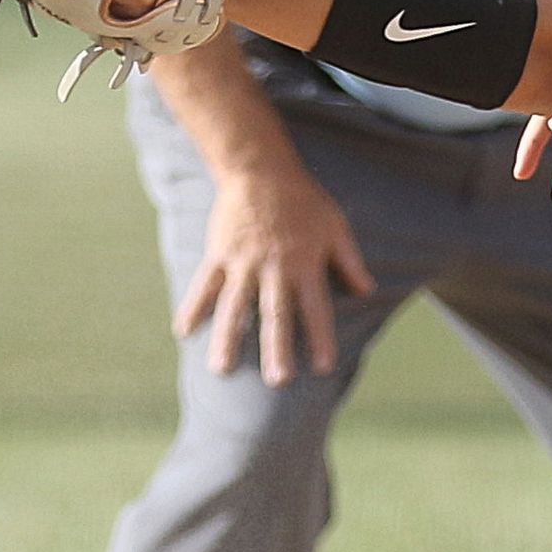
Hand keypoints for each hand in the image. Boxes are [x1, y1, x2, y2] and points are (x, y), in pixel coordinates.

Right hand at [176, 154, 376, 383]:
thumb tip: (368, 290)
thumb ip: (350, 261)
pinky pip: (203, 285)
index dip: (320, 338)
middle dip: (276, 349)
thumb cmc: (304, 200)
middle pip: (275, 315)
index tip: (324, 367)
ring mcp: (242, 263)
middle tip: (278, 381)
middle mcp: (274, 268)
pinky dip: (192, 307)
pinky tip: (184, 332)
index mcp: (306, 264)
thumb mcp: (336, 227)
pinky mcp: (218, 254)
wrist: (260, 170)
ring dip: (227, 339)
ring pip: (234, 307)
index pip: (315, 309)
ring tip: (221, 369)